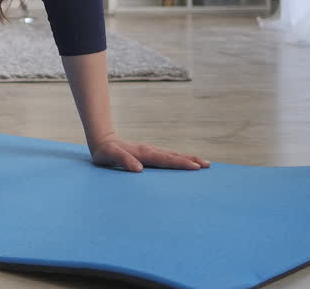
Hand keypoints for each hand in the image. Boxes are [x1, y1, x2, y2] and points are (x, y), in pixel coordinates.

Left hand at [90, 134, 210, 171]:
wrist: (102, 140)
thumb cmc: (105, 152)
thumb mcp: (110, 156)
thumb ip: (124, 161)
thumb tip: (139, 169)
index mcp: (144, 153)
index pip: (166, 159)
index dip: (180, 163)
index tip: (195, 167)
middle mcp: (150, 150)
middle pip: (174, 156)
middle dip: (191, 160)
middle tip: (208, 165)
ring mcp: (151, 151)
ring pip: (173, 155)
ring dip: (188, 159)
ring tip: (203, 164)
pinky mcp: (150, 153)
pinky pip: (168, 157)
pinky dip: (179, 159)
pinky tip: (185, 162)